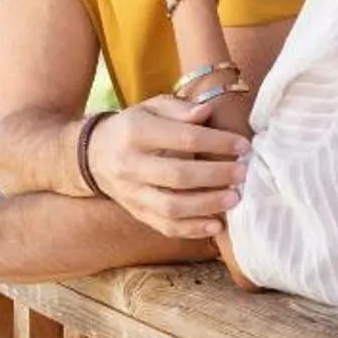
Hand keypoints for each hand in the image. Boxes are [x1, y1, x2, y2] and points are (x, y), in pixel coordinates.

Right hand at [87, 96, 248, 239]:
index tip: (243, 145)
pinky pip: (166, 227)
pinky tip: (216, 224)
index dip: (216, 142)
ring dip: (207, 205)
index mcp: (135, 133)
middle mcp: (130, 165)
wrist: (93, 155)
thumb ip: (179, 110)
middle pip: (177, 175)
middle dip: (214, 175)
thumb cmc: (133, 127)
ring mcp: (132, 193)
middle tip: (242, 173)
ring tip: (234, 198)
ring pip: (171, 207)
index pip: (182, 138)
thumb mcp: (151, 108)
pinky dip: (193, 229)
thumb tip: (206, 113)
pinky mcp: (137, 213)